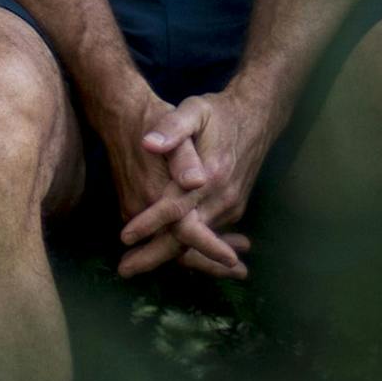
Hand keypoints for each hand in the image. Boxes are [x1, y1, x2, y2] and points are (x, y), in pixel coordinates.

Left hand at [111, 88, 260, 280]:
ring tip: (136, 266)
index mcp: (210, 175)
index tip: (125, 236)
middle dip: (154, 256)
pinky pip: (208, 236)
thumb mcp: (195, 110)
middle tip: (124, 270)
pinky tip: (167, 255)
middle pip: (186, 237)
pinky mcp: (234, 208)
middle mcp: (222, 197)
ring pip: (197, 241)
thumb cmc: (219, 113)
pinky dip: (188, 249)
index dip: (149, 223)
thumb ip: (173, 127)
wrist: (257, 118)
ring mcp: (230, 206)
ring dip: (169, 256)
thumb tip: (149, 143)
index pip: (176, 209)